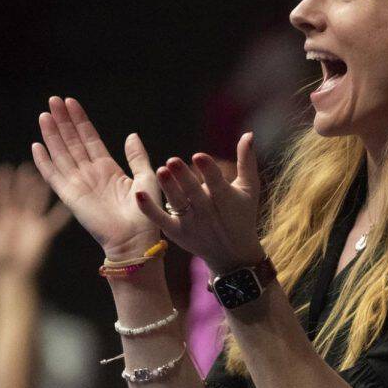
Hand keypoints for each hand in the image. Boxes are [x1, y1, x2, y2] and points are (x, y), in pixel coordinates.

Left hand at [0, 163, 70, 276]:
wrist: (12, 273)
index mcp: (4, 216)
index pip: (3, 196)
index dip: (3, 183)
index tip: (4, 169)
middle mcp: (19, 216)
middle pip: (21, 196)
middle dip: (23, 182)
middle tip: (26, 167)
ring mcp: (32, 223)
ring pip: (37, 203)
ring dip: (39, 191)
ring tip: (43, 177)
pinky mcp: (43, 232)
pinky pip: (55, 221)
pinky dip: (62, 214)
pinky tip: (68, 205)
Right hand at [30, 96, 159, 259]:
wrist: (137, 238)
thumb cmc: (145, 212)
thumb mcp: (146, 178)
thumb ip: (137, 157)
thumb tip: (131, 135)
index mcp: (107, 169)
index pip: (89, 139)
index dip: (80, 121)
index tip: (70, 102)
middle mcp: (90, 174)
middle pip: (72, 142)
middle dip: (63, 121)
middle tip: (53, 100)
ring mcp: (79, 184)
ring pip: (61, 154)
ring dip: (52, 135)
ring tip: (45, 114)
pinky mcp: (71, 197)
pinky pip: (54, 176)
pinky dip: (44, 162)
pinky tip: (36, 145)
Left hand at [135, 133, 263, 273]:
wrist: (232, 254)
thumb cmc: (242, 215)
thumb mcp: (249, 189)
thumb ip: (247, 161)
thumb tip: (248, 133)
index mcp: (226, 199)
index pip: (216, 182)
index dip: (208, 170)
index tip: (198, 156)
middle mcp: (207, 212)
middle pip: (194, 193)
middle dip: (184, 178)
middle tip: (172, 160)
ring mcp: (191, 223)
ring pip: (178, 204)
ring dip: (168, 188)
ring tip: (160, 172)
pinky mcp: (176, 232)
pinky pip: (160, 220)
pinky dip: (149, 209)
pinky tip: (139, 193)